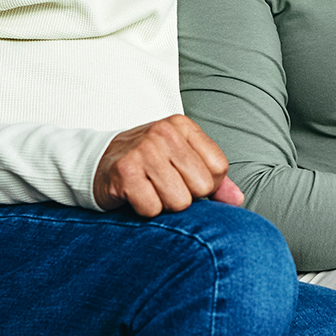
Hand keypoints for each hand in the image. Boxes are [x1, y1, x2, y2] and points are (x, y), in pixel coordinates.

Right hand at [93, 115, 244, 215]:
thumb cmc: (148, 163)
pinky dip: (145, 210)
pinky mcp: (125, 172)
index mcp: (183, 126)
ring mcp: (144, 150)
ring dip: (164, 204)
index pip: (219, 168)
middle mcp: (164, 133)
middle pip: (201, 186)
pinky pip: (152, 208)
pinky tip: (135, 195)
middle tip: (165, 186)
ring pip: (179, 201)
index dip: (206, 184)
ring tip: (151, 190)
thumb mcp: (183, 161)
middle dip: (186, 196)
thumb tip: (237, 200)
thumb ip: (215, 180)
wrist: (98, 161)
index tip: (185, 180)